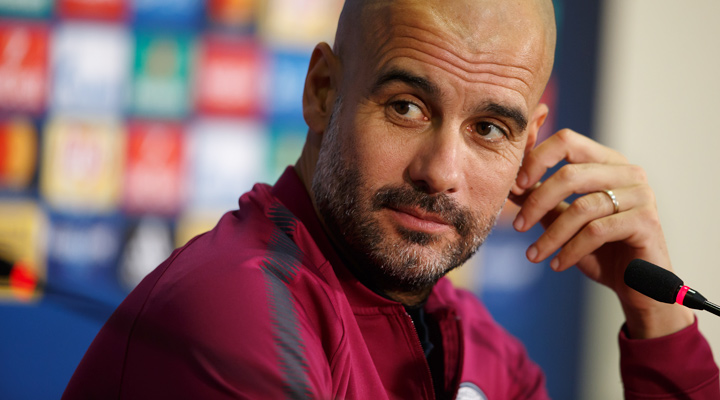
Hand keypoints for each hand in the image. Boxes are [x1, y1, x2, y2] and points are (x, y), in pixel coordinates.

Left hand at [510, 129, 692, 338]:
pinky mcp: (646, 221)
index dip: (536, 160)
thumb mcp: (563, 219)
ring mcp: (641, 194)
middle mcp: (628, 171)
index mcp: (607, 161)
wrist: (636, 284)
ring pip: (581, 207)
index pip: (566, 141)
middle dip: (537, 202)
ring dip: (551, 235)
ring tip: (533, 255)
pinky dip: (570, 250)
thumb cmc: (600, 248)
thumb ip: (540, 197)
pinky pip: (596, 231)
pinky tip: (557, 264)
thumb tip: (509, 184)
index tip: (515, 186)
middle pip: (570, 174)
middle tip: (518, 226)